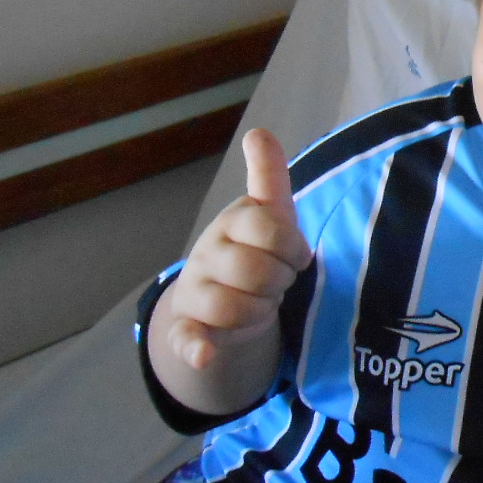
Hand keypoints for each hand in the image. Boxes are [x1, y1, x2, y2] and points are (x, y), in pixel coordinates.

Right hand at [161, 128, 310, 370]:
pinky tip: (206, 351)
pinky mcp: (187, 327)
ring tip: (259, 302)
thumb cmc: (255, 249)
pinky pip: (188, 338)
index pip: (272, 229)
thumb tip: (258, 131)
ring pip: (238, 307)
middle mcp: (207, 253)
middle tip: (275, 281)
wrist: (222, 298)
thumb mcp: (268, 212)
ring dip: (261, 312)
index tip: (295, 254)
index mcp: (232, 222)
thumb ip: (269, 174)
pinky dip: (197, 347)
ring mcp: (194, 290)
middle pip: (259, 272)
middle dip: (279, 282)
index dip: (294, 248)